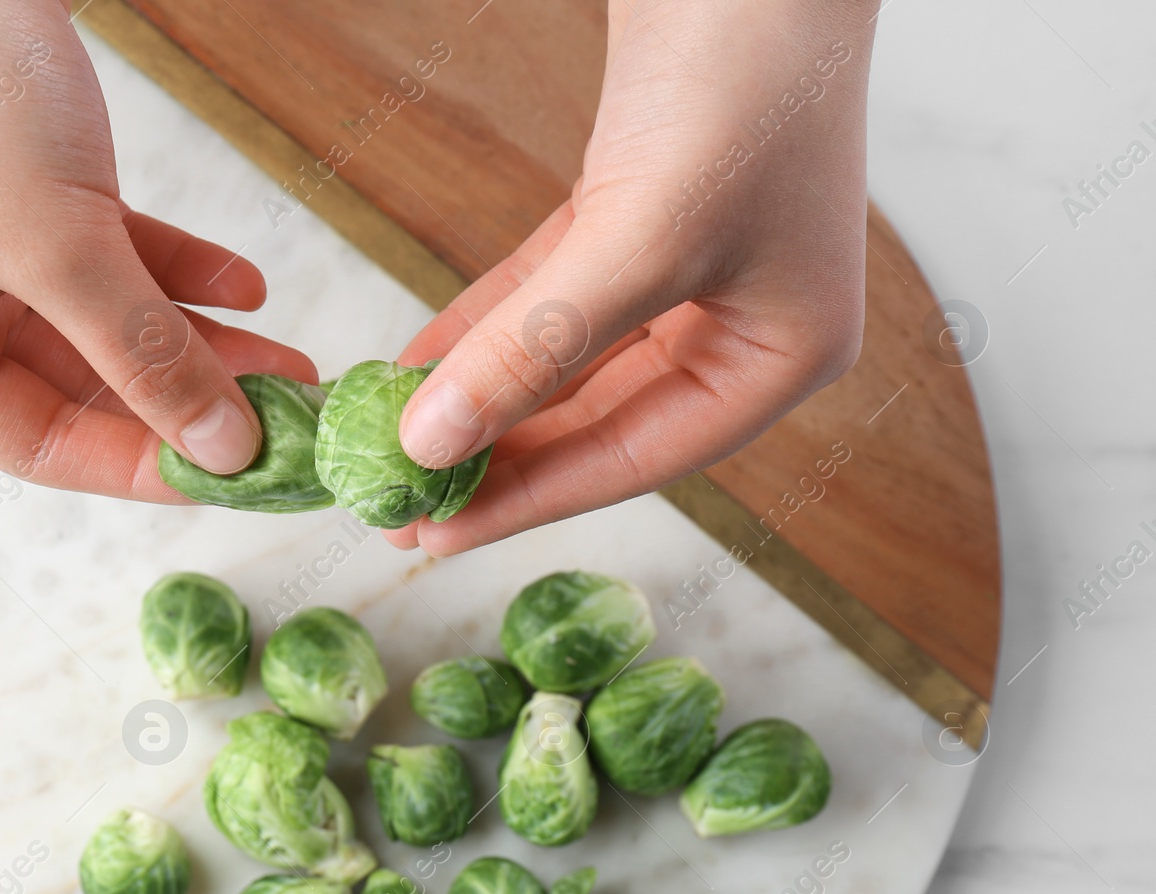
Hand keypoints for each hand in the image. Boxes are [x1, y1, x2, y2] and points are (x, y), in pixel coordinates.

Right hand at [0, 0, 313, 499]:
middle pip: (82, 389)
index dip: (147, 466)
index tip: (243, 475)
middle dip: (185, 399)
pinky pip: (108, 259)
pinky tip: (247, 283)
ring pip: (104, 327)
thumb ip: (146, 356)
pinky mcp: (19, 195)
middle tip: (285, 420)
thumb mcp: (60, 246)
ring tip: (289, 361)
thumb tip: (226, 450)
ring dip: (196, 341)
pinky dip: (175, 270)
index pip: (41, 445)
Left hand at [389, 0, 877, 552]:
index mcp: (782, 355)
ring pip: (564, 360)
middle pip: (595, 418)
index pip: (638, 458)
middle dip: (495, 455)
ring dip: (479, 396)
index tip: (436, 532)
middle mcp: (741, 323)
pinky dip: (483, 328)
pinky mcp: (633, 212)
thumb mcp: (640, 240)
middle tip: (401, 499)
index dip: (531, 499)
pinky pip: (546, 297)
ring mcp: (688, 268)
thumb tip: (433, 442)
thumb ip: (536, 350)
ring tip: (393, 443)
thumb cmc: (742, 80)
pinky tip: (415, 364)